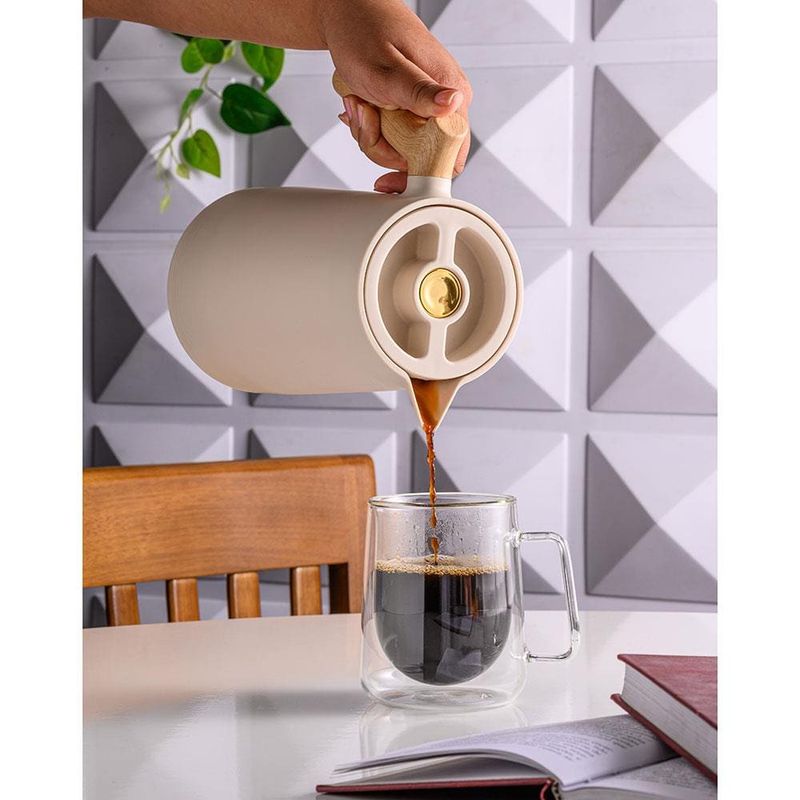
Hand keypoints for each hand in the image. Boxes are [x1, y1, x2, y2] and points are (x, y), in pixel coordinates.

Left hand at [317, 0, 471, 192]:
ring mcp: (429, 108)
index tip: (385, 180)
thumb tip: (453, 105)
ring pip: (401, 151)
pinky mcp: (412, 109)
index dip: (417, 174)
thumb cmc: (365, 30)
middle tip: (362, 115)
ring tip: (358, 102)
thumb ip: (418, 91)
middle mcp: (446, 104)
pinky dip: (370, 128)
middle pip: (420, 159)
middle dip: (382, 147)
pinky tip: (361, 105)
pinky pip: (392, 138)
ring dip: (371, 135)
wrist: (348, 11)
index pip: (449, 158)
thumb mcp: (386, 68)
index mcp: (452, 94)